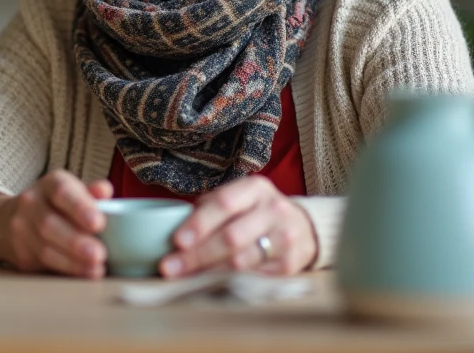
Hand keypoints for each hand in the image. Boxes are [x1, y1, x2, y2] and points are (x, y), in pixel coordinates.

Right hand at [0, 171, 112, 278]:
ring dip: (73, 262)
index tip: (99, 223)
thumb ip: (91, 193)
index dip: (80, 208)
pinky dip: (66, 272)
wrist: (11, 218)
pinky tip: (83, 274)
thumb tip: (104, 190)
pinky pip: (42, 265)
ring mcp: (21, 229)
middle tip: (99, 254)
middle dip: (76, 242)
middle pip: (49, 224)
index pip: (62, 192)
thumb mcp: (73, 192)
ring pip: (44, 249)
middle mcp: (31, 203)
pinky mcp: (20, 253)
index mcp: (49, 185)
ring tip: (96, 269)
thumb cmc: (56, 205)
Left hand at [159, 176, 316, 278]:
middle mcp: (273, 210)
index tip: (177, 240)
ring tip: (183, 278)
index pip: (225, 203)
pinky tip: (207, 284)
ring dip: (208, 272)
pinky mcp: (289, 265)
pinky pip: (252, 277)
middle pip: (231, 237)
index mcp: (256, 189)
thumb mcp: (239, 198)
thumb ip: (210, 208)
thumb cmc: (256, 212)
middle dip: (197, 255)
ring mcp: (284, 238)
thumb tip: (172, 226)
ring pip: (241, 261)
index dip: (199, 223)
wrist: (302, 228)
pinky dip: (227, 282)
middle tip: (170, 267)